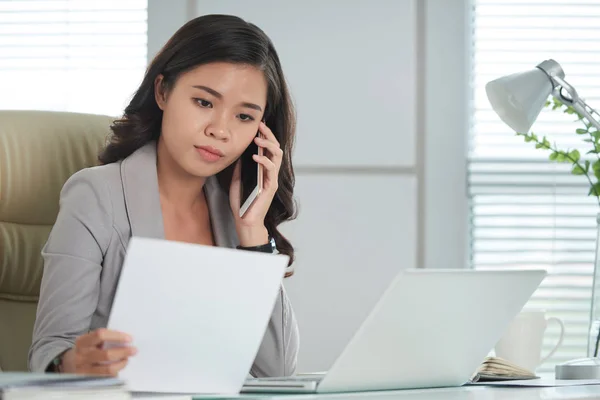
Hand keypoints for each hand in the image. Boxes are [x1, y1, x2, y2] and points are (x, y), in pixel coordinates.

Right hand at [61, 328, 136, 375]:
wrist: (66, 364)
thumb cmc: (84, 349)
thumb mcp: (89, 341)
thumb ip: (103, 339)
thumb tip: (125, 340)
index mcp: (82, 342)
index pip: (101, 335)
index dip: (117, 336)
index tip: (129, 338)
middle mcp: (82, 355)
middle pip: (107, 354)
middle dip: (123, 352)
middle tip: (133, 350)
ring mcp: (84, 369)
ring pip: (108, 369)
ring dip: (121, 364)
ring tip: (126, 359)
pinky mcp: (87, 379)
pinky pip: (106, 378)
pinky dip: (115, 372)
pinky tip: (118, 368)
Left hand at [230, 121, 282, 246]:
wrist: (244, 221)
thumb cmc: (241, 203)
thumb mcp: (236, 180)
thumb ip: (239, 168)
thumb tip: (238, 153)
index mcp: (264, 170)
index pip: (269, 149)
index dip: (265, 136)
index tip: (258, 125)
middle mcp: (270, 173)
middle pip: (276, 148)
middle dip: (269, 135)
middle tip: (261, 126)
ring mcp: (272, 179)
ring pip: (277, 156)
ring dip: (268, 145)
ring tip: (257, 139)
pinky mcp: (271, 186)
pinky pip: (271, 169)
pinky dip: (264, 161)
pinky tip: (255, 156)